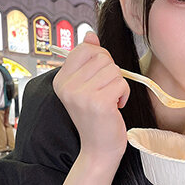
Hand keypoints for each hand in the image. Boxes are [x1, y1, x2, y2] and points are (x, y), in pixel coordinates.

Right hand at [53, 30, 129, 162]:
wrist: (99, 148)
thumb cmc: (96, 118)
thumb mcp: (86, 86)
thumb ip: (87, 60)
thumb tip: (90, 36)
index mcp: (60, 80)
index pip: (84, 49)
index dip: (100, 58)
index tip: (99, 77)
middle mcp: (67, 86)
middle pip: (102, 57)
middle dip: (111, 73)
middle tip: (105, 92)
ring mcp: (81, 94)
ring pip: (114, 70)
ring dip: (118, 85)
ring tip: (110, 101)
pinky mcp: (99, 103)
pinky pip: (122, 83)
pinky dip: (124, 95)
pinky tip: (115, 107)